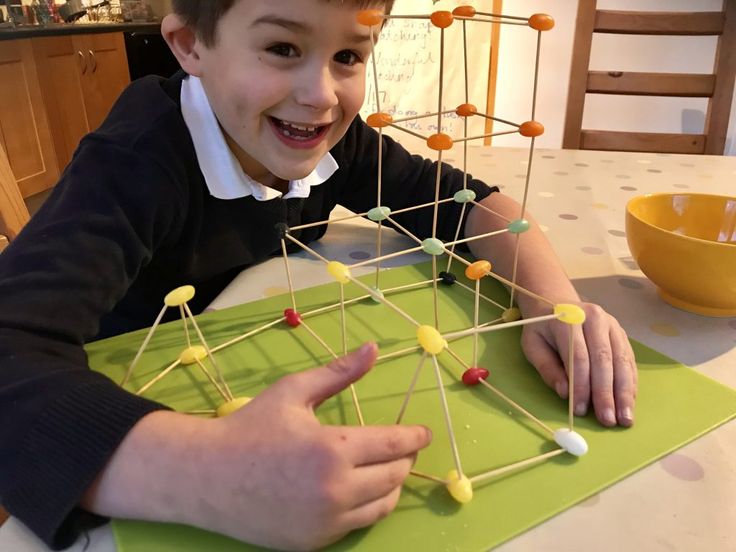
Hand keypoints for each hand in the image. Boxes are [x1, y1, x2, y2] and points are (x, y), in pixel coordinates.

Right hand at [82, 343, 431, 550]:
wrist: (206, 477)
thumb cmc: (250, 428)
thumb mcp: (293, 392)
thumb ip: (338, 373)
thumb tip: (373, 350)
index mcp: (333, 448)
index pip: (395, 445)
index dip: (414, 437)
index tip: (423, 432)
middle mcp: (336, 490)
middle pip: (395, 476)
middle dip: (405, 459)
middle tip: (400, 447)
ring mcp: (325, 522)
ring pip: (382, 505)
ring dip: (391, 484)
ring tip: (384, 468)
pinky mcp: (314, 542)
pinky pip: (357, 525)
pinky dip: (366, 506)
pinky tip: (357, 490)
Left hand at [520, 302, 636, 426]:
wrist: (556, 302)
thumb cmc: (542, 328)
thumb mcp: (532, 345)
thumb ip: (547, 368)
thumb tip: (564, 393)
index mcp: (568, 320)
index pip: (578, 357)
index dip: (580, 386)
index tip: (579, 410)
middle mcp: (594, 318)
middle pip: (603, 360)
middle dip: (606, 394)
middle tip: (608, 420)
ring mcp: (612, 325)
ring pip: (621, 361)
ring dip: (624, 393)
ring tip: (625, 418)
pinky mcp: (621, 334)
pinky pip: (629, 360)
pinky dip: (630, 383)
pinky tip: (630, 402)